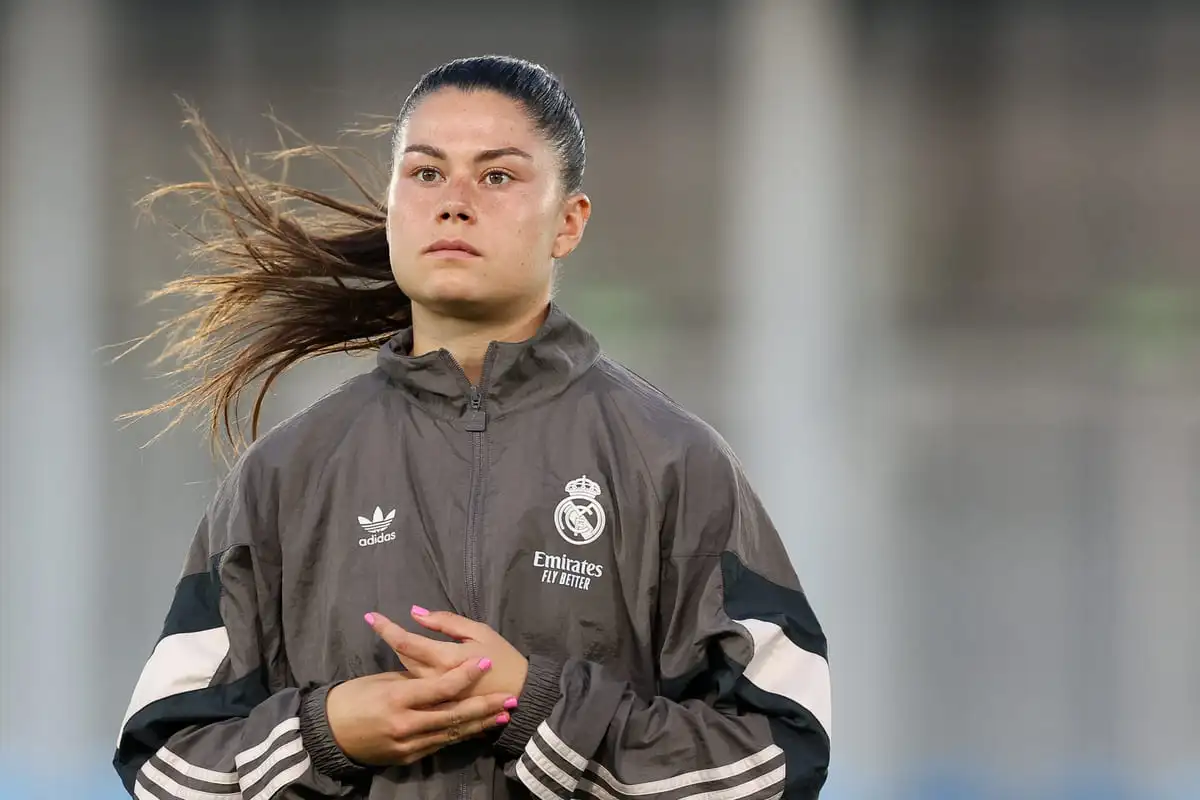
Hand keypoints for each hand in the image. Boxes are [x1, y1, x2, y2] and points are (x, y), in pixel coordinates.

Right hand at [324, 657, 514, 766]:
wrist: (330, 733)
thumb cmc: (354, 697)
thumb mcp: (382, 681)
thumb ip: (413, 679)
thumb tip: (439, 672)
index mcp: (398, 698)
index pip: (441, 687)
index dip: (466, 675)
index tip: (485, 662)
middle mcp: (406, 723)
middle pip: (454, 714)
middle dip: (485, 705)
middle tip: (509, 697)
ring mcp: (408, 744)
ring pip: (451, 733)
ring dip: (479, 724)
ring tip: (502, 714)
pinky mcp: (408, 757)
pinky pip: (439, 745)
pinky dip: (460, 736)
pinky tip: (477, 729)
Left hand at [366, 609, 528, 699]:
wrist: (521, 694)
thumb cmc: (502, 658)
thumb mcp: (479, 631)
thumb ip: (446, 622)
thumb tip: (416, 613)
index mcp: (444, 658)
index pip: (405, 642)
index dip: (386, 628)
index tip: (370, 616)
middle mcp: (434, 679)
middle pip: (402, 658)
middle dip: (394, 640)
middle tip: (386, 626)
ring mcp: (435, 697)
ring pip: (407, 674)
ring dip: (402, 657)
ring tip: (405, 645)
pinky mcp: (439, 707)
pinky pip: (418, 689)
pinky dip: (413, 674)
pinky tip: (416, 666)